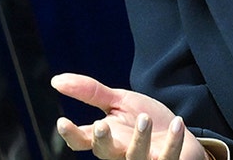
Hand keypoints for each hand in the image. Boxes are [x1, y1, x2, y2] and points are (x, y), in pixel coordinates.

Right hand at [51, 73, 206, 158]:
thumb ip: (90, 92)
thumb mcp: (118, 101)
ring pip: (136, 157)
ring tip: (144, 118)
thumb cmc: (142, 119)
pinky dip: (173, 141)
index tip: (63, 121)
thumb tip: (56, 80)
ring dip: (139, 139)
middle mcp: (120, 152)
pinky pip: (168, 156)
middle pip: (105, 153)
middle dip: (102, 140)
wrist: (176, 131)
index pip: (82, 140)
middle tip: (101, 125)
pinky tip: (176, 123)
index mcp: (105, 137)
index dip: (71, 134)